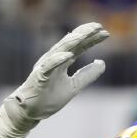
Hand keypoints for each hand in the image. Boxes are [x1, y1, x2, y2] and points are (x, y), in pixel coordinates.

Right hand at [0, 23, 108, 137]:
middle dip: (83, 34)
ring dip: (71, 42)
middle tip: (98, 26)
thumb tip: (102, 63)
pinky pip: (48, 67)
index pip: (79, 47)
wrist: (30, 111)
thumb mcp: (74, 86)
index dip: (92, 39)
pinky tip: (68, 55)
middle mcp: (54, 60)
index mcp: (62, 61)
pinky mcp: (39, 77)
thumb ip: (87, 75)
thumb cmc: (49, 97)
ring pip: (59, 51)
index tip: (106, 33)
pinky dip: (57, 60)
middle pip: (70, 43)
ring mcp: (45, 67)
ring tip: (84, 35)